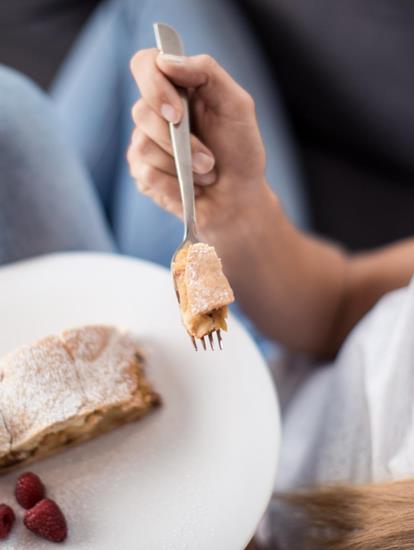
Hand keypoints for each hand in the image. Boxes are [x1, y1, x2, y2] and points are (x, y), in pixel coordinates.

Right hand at [127, 49, 270, 241]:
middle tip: (209, 159)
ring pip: (144, 146)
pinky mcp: (143, 174)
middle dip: (180, 141)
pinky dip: (176, 184)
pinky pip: (148, 174)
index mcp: (177, 88)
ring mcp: (145, 143)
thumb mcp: (236, 105)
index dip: (154, 85)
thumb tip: (165, 60)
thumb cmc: (240, 151)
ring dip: (183, 165)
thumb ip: (207, 72)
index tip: (178, 112)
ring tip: (206, 174)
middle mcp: (156, 113)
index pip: (144, 65)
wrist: (240, 198)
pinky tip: (192, 188)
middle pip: (141, 112)